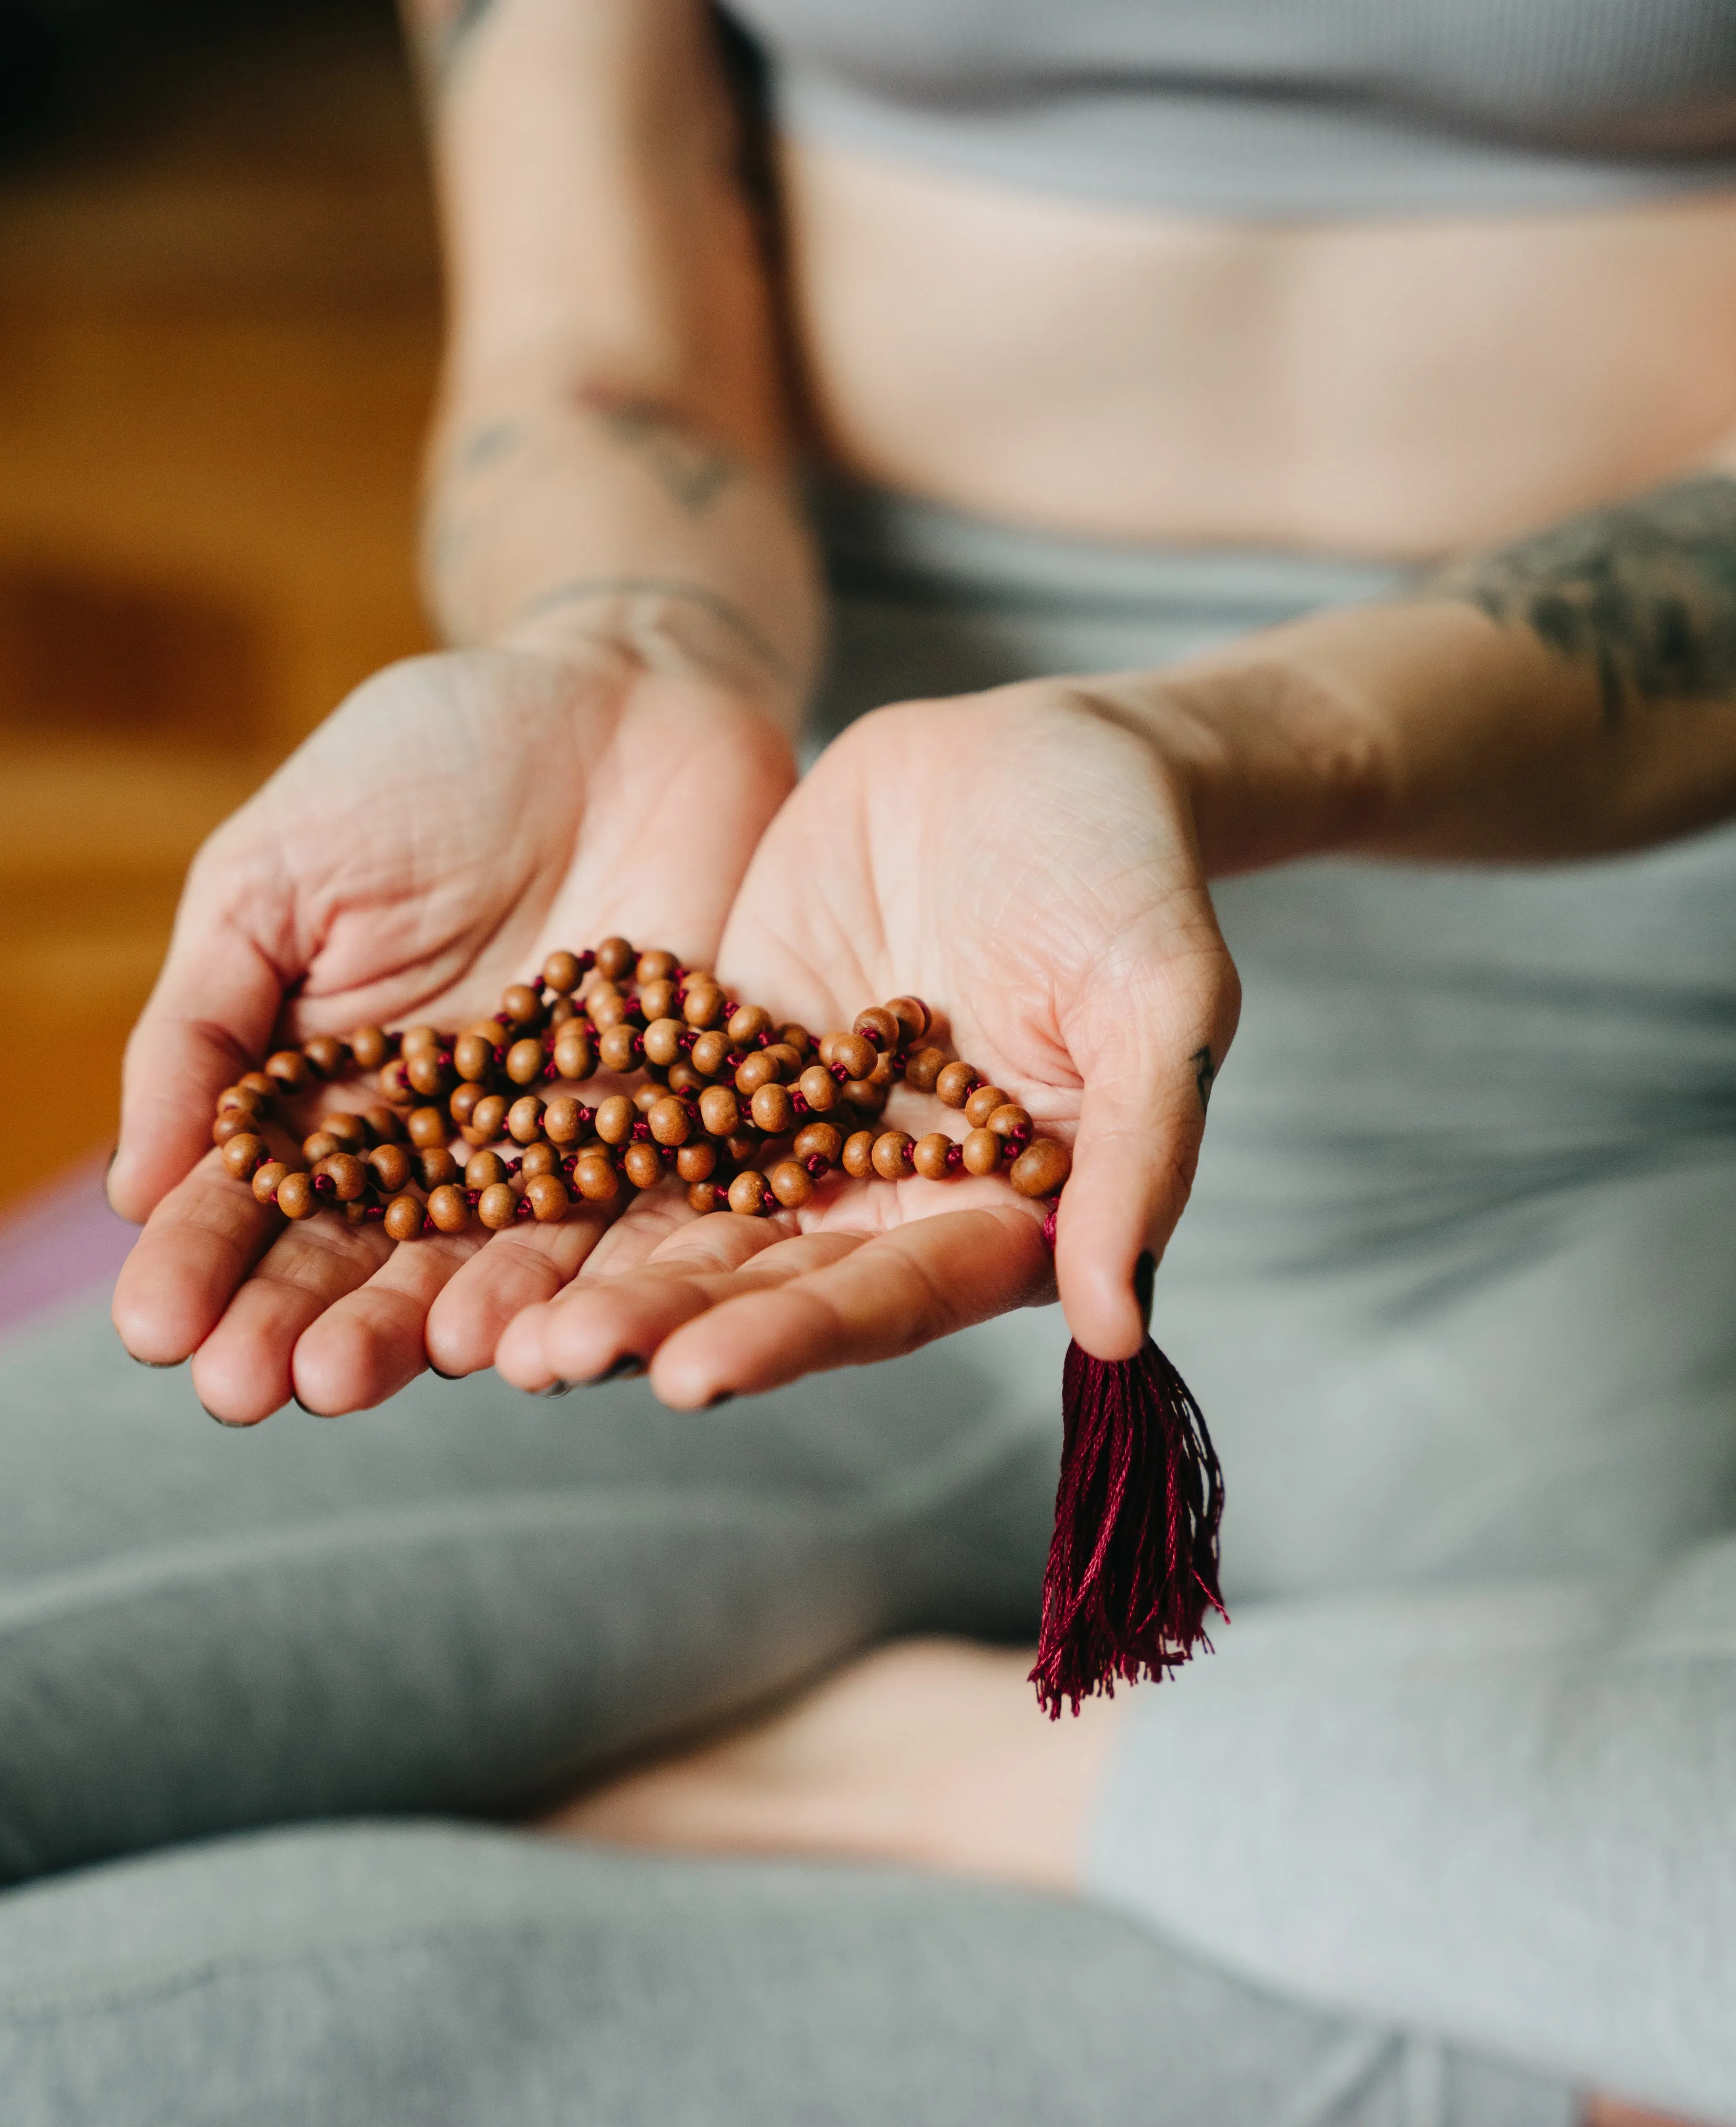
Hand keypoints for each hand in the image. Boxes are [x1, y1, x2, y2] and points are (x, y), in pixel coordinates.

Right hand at [109, 647, 793, 1420]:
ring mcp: (558, 1144)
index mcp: (331, 1089)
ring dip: (421, 1329)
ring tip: (362, 1379)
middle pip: (363, 1256)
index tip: (160, 1332)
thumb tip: (139, 1183)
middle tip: (246, 1391)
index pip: (254, 1198)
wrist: (624, 697)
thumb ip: (210, 1019)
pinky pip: (626, 1219)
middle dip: (301, 1324)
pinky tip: (519, 1336)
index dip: (203, 1265)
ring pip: (485, 1263)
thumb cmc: (429, 763)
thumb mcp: (279, 869)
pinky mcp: (675, 1128)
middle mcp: (441, 1143)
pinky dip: (576, 1279)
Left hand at [482, 678, 1239, 1406]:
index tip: (695, 1375)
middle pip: (765, 1281)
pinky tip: (464, 1189)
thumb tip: (1118, 1324)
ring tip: (480, 1320)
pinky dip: (563, 1158)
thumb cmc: (1130, 871)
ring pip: (685, 1219)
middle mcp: (886, 1200)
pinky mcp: (728, 1061)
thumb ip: (1139, 1152)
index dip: (796, 1337)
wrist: (1042, 751)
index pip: (891, 1297)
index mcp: (995, 1218)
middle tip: (544, 1361)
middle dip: (657, 1323)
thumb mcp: (1160, 996)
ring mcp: (799, 1136)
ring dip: (589, 1273)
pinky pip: (640, 1118)